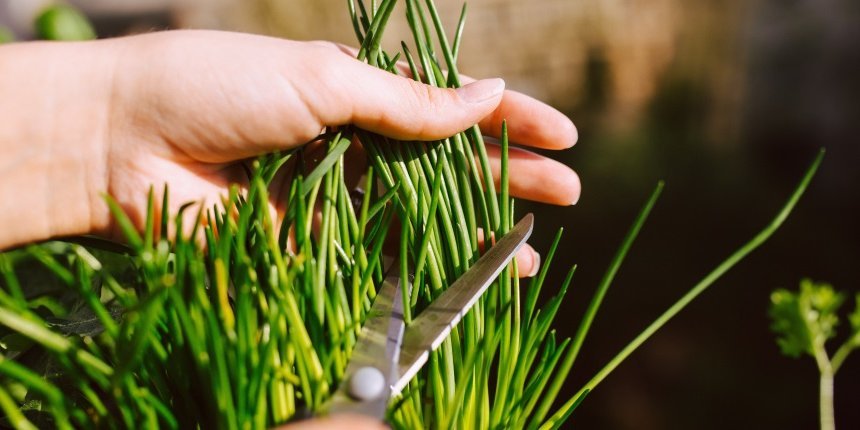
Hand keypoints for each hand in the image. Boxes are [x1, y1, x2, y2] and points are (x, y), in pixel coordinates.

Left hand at [0, 30, 579, 277]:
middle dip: (507, 176)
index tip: (560, 131)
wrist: (123, 141)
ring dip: (477, 230)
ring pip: (421, 215)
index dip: (506, 117)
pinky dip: (423, 266)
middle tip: (567, 191)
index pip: (448, 104)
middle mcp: (351, 142)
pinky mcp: (310, 242)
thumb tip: (486, 94)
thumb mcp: (323, 78)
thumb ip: (407, 103)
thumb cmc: (218, 85)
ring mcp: (333, 195)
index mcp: (356, 90)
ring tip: (532, 247)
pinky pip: (377, 254)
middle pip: (446, 163)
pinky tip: (467, 276)